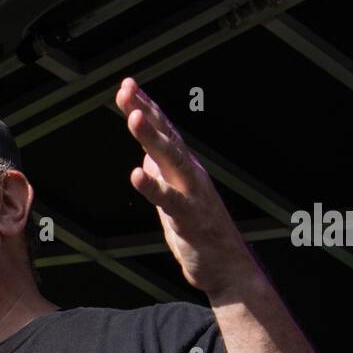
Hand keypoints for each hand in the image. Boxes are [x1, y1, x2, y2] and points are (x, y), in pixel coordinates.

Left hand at [114, 76, 258, 294]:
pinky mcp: (189, 218)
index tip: (127, 85)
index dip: (145, 107)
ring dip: (151, 137)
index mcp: (183, 168)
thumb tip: (146, 156)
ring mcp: (191, 194)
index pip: (163, 130)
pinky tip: (137, 174)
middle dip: (145, 111)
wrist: (225, 267)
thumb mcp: (173, 198)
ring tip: (133, 118)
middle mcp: (189, 174)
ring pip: (170, 159)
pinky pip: (169, 200)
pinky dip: (153, 186)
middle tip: (126, 89)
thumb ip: (162, 175)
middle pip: (165, 135)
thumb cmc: (199, 232)